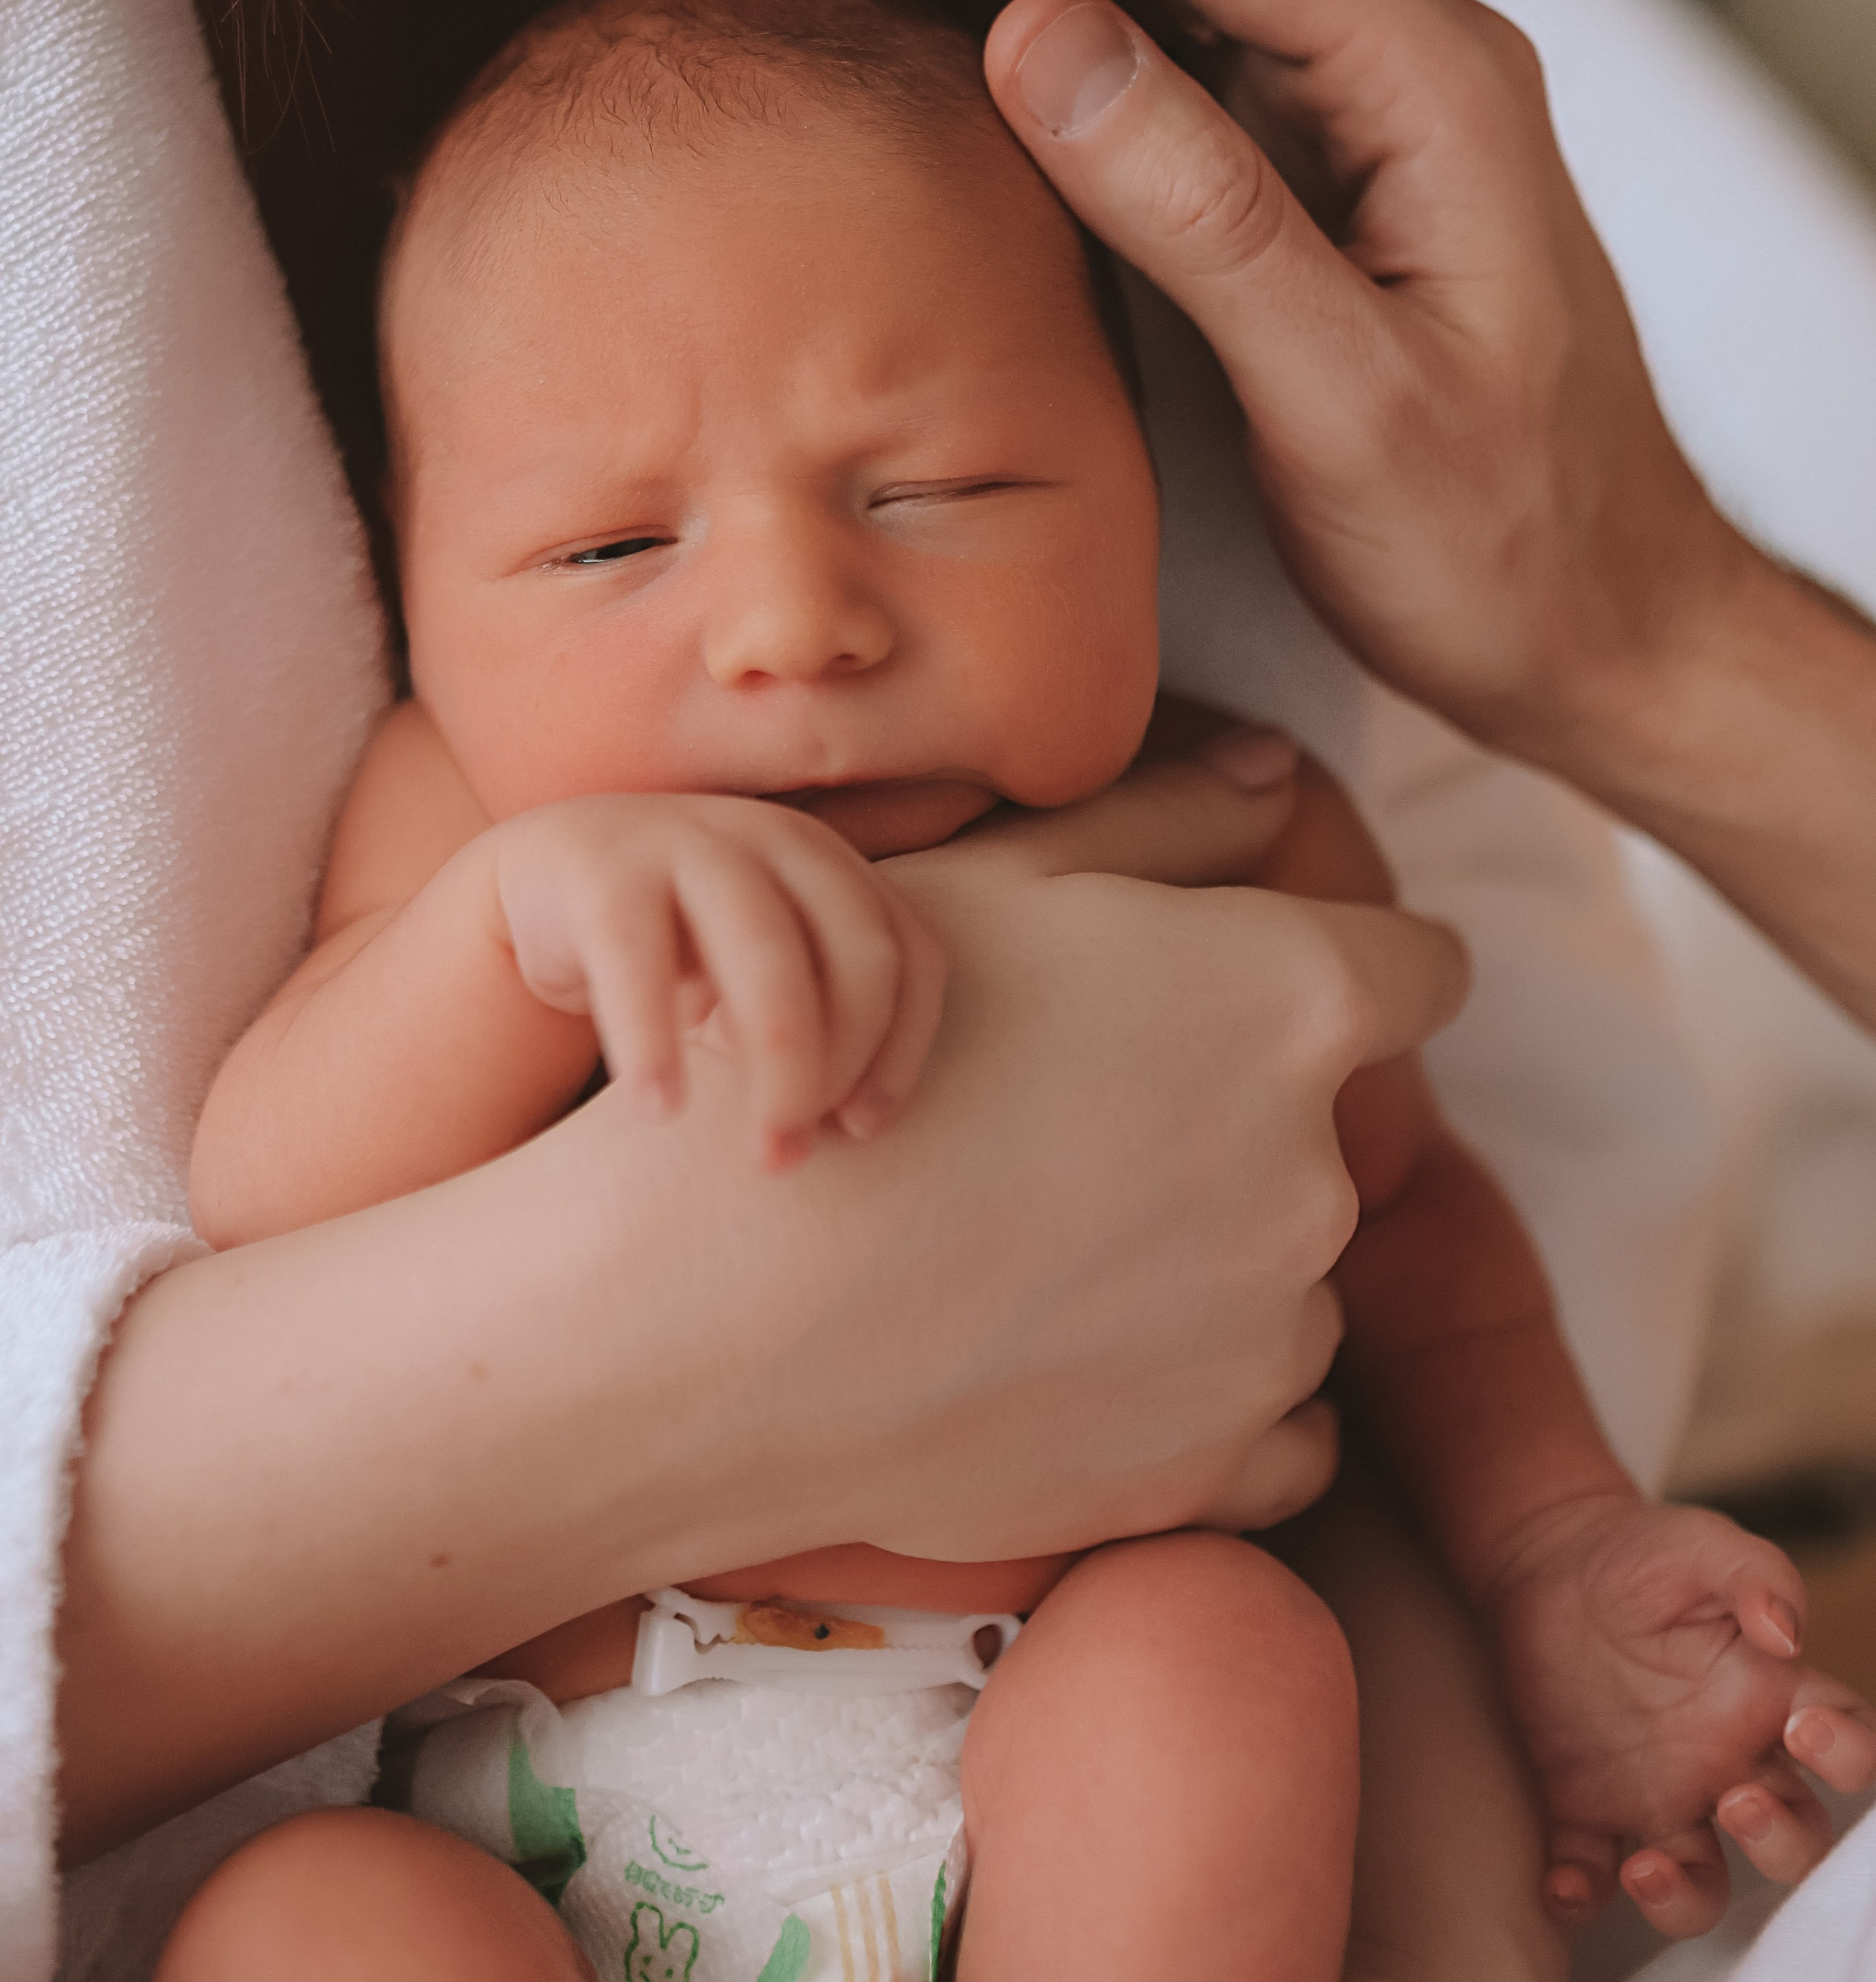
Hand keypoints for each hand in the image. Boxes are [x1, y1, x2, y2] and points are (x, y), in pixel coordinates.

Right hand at [59, 748, 1465, 1856]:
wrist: (706, 1311)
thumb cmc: (833, 1051)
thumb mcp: (993, 885)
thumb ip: (1170, 821)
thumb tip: (1288, 779)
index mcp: (1288, 1002)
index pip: (1422, 969)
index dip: (1342, 969)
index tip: (1250, 997)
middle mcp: (1317, 1172)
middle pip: (1328, 1132)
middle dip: (1234, 1122)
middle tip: (1069, 1127)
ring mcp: (1271, 1335)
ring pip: (1286, 1277)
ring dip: (1206, 1261)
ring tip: (1032, 1249)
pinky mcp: (1215, 1469)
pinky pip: (1268, 1424)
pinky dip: (1195, 1392)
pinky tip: (1061, 1354)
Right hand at [492, 792, 944, 1168]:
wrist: (553, 878)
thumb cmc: (686, 944)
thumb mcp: (769, 969)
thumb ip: (826, 1012)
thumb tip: (861, 1129)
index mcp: (834, 864)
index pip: (911, 955)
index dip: (904, 1048)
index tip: (865, 1128)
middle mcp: (779, 838)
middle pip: (855, 954)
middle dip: (843, 1066)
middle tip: (797, 1155)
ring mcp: (694, 844)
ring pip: (768, 955)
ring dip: (779, 1064)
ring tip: (762, 1155)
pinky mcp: (605, 872)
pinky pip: (638, 960)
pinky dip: (655, 1040)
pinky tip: (661, 1109)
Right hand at [732, 0, 1741, 764]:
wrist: (1601, 634)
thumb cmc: (1504, 542)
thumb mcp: (1345, 393)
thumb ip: (1200, 210)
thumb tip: (1032, 31)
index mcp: (1430, 72)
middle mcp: (1397, 57)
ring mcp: (1355, 112)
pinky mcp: (1313, 177)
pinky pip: (1164, 65)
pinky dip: (1038, 46)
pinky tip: (934, 59)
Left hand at [1485, 1492, 1875, 1939]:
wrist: (1547, 1558)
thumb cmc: (1642, 1555)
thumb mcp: (1703, 1544)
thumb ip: (1756, 1575)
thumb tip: (1788, 1632)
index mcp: (1770, 1700)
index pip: (1846, 1747)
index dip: (1849, 1755)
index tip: (1809, 1731)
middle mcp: (1728, 1763)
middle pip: (1789, 1837)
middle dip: (1778, 1840)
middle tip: (1737, 1801)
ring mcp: (1660, 1793)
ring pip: (1701, 1881)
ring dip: (1685, 1894)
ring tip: (1648, 1867)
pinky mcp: (1586, 1804)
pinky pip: (1593, 1869)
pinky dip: (1582, 1889)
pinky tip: (1564, 1882)